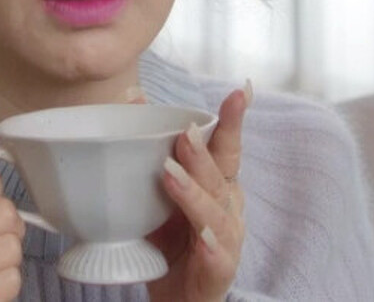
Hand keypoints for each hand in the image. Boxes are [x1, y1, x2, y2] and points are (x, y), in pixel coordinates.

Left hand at [143, 85, 250, 301]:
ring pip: (215, 214)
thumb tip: (132, 95)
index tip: (241, 91)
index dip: (233, 121)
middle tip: (184, 131)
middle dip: (202, 153)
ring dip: (194, 193)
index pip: (226, 148)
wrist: (177, 297)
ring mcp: (227, 242)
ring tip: (170, 174)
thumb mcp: (158, 192)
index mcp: (218, 184)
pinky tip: (204, 238)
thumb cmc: (171, 238)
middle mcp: (228, 208)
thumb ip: (152, 149)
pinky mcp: (219, 273)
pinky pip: (218, 259)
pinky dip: (212, 247)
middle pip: (219, 176)